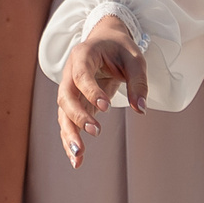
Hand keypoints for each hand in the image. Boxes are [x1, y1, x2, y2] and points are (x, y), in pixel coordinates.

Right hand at [57, 21, 146, 167]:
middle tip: (95, 132)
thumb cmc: (120, 49)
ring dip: (69, 135)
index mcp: (83, 56)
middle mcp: (69, 73)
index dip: (91, 92)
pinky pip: (68, 123)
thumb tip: (140, 108)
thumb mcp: (135, 59)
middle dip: (77, 117)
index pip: (82, 76)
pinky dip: (70, 140)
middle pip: (65, 97)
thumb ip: (138, 82)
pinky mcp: (73, 103)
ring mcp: (69, 89)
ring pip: (63, 114)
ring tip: (79, 157)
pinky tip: (77, 160)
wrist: (105, 42)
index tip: (106, 107)